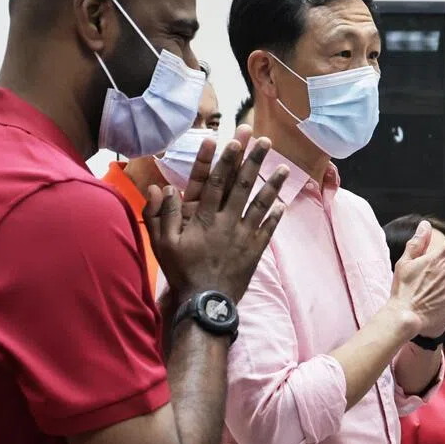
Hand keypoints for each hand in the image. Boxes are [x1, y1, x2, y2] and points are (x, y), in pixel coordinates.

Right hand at [144, 126, 287, 301]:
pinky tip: (284, 203)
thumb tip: (162, 188)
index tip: (234, 141)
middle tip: (264, 141)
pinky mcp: (255, 250)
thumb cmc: (182, 271)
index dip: (226, 160)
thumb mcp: (163, 243)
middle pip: (242, 185)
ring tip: (284, 167)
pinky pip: (268, 229)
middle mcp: (227, 221)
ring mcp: (244, 235)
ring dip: (272, 184)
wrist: (207, 302)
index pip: (216, 181)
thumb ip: (160, 214)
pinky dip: (276, 215)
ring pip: (261, 204)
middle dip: (253, 161)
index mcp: (204, 216)